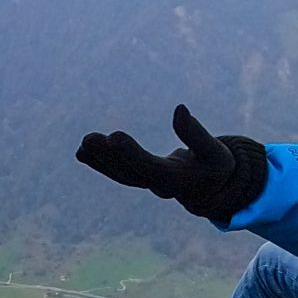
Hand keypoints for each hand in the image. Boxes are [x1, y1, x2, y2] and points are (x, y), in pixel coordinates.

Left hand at [75, 105, 268, 224]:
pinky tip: (82, 152)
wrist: (215, 189)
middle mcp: (159, 187)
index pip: (151, 168)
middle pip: (130, 173)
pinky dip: (100, 163)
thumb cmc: (216, 166)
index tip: (114, 136)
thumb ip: (196, 133)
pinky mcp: (142, 178)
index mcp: (178, 181)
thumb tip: (179, 109)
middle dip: (108, 157)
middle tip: (88, 139)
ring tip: (82, 145)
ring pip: (121, 175)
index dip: (132, 154)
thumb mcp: (214, 151)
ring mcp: (149, 184)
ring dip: (100, 161)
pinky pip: (119, 173)